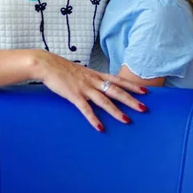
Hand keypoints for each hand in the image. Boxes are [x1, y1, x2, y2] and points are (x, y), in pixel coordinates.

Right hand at [30, 50, 147, 131]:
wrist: (47, 64)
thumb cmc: (62, 68)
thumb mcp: (81, 71)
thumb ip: (90, 78)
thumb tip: (98, 85)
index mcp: (95, 75)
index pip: (118, 80)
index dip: (132, 86)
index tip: (145, 91)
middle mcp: (93, 81)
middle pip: (116, 91)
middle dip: (131, 100)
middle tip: (144, 108)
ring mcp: (84, 88)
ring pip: (104, 101)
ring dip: (116, 111)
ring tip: (127, 121)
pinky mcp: (74, 95)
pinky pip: (86, 109)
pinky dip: (94, 119)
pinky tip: (100, 128)